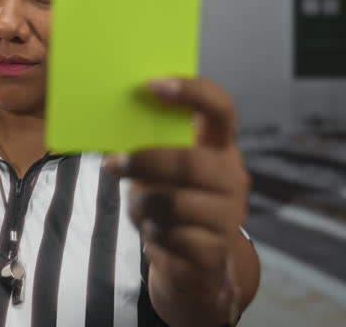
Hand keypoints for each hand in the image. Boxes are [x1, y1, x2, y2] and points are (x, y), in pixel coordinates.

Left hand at [103, 77, 249, 289]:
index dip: (191, 92)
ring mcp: (229, 216)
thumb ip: (152, 148)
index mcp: (220, 147)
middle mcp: (232, 178)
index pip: (220, 108)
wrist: (195, 260)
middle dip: (145, 162)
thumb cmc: (173, 201)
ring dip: (142, 204)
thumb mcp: (164, 171)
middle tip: (112, 164)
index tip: (151, 85)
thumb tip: (112, 135)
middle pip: (190, 163)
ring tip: (137, 206)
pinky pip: (171, 236)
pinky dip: (151, 232)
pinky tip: (152, 231)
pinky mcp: (215, 250)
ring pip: (174, 204)